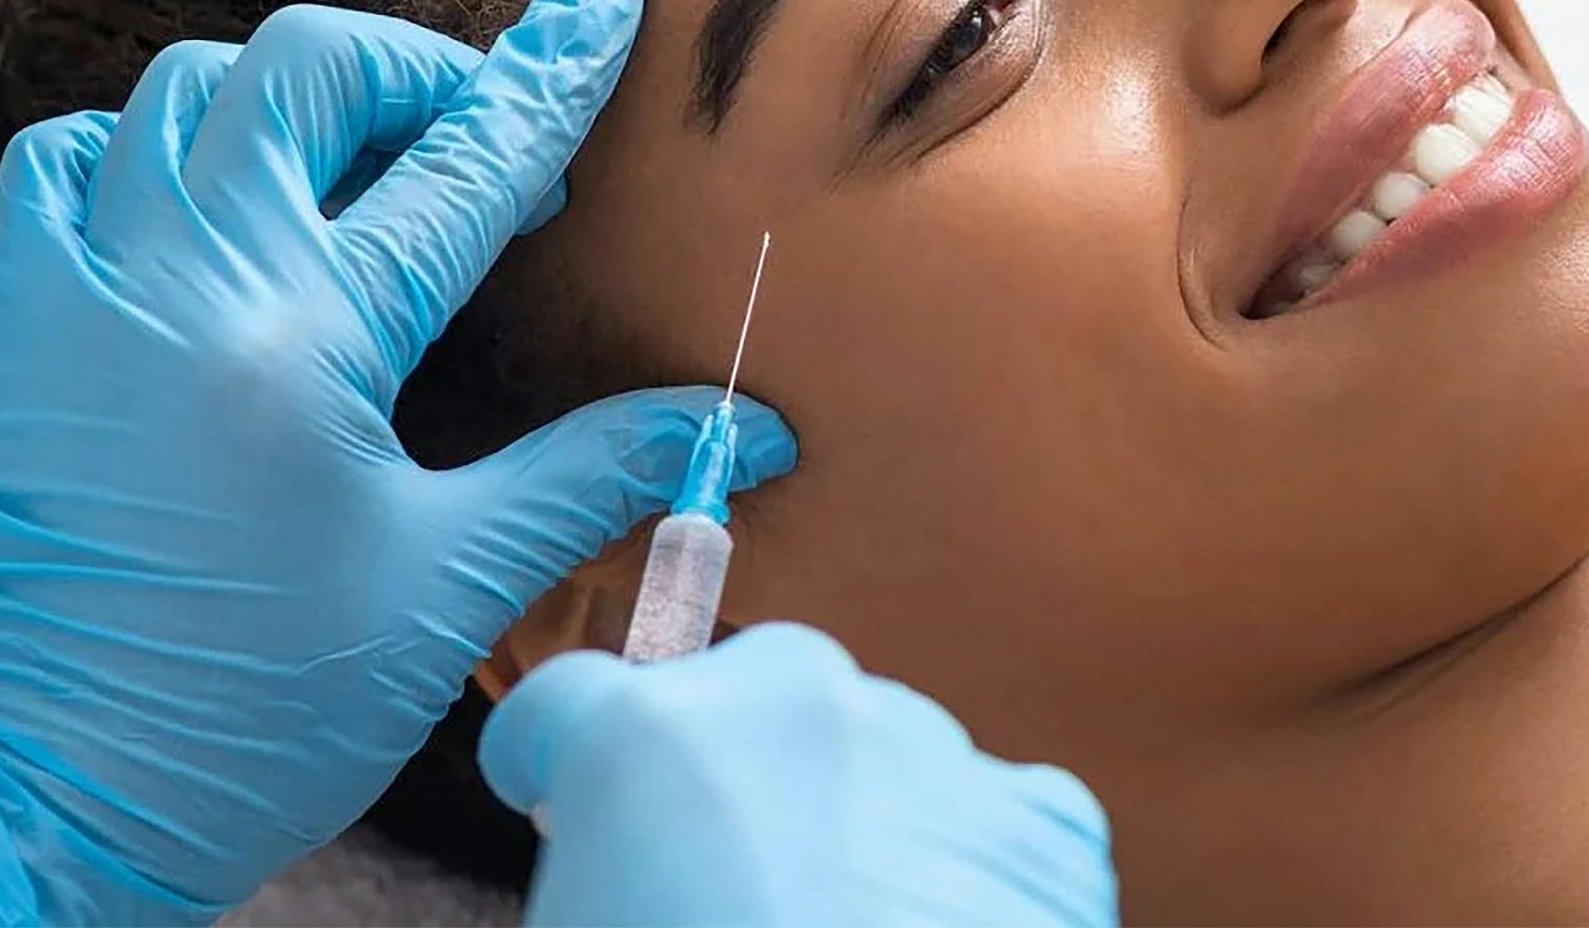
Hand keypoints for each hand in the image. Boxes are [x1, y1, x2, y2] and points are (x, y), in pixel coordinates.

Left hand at [0, 0, 795, 924]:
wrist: (30, 815)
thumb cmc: (245, 712)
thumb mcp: (449, 588)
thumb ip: (595, 472)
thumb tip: (747, 431)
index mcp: (309, 342)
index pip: (467, 157)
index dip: (554, 61)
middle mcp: (181, 282)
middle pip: (306, 67)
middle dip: (417, 69)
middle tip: (474, 140)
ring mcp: (71, 291)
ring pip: (181, 90)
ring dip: (289, 100)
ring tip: (351, 173)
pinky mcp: (7, 325)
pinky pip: (59, 161)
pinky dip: (141, 144)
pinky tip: (197, 201)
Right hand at [482, 624, 1117, 927]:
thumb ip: (597, 888)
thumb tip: (632, 885)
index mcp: (645, 740)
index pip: (568, 704)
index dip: (551, 755)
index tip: (558, 794)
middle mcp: (788, 704)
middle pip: (742, 698)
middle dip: (728, 771)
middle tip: (725, 889)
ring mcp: (922, 748)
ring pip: (870, 749)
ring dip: (851, 817)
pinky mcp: (1037, 820)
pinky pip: (990, 813)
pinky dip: (967, 866)